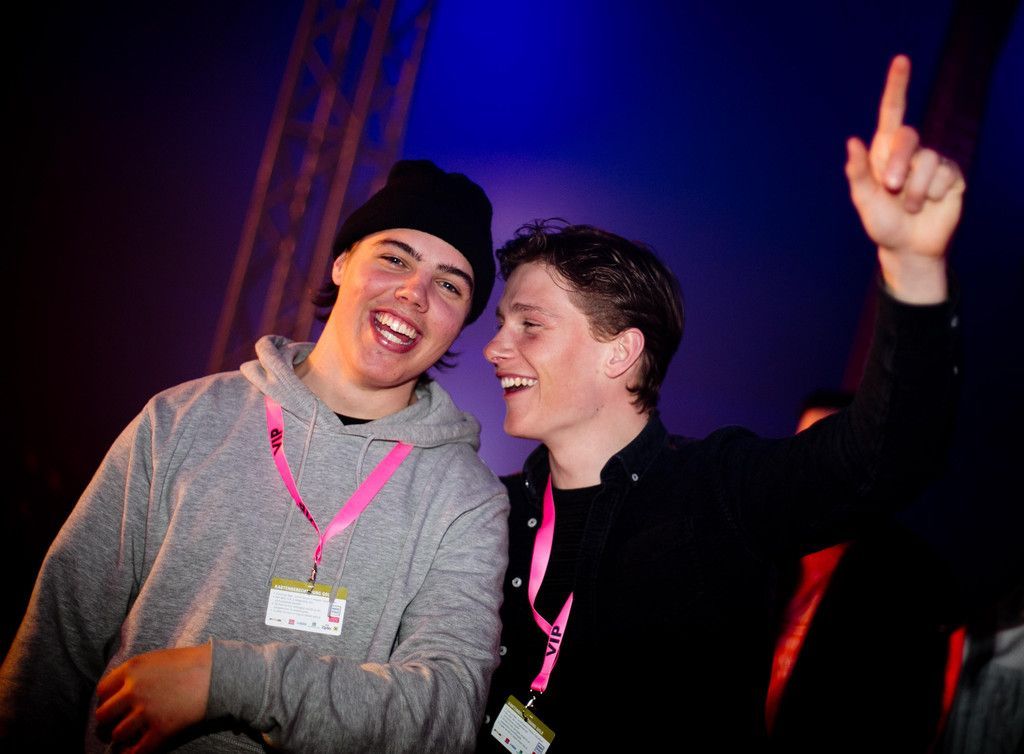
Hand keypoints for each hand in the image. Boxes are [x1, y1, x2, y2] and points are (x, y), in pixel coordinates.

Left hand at [95, 644, 211, 752]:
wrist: (218, 673)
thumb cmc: (191, 663)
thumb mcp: (158, 659)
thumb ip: (136, 673)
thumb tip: (120, 692)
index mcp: (132, 669)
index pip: (102, 691)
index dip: (105, 701)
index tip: (112, 707)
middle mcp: (134, 690)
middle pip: (103, 715)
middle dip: (107, 723)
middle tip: (113, 727)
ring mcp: (147, 711)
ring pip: (118, 734)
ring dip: (122, 739)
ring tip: (128, 738)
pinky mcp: (161, 730)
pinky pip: (137, 751)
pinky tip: (134, 752)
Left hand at [845, 55, 965, 302]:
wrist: (908, 247)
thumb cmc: (881, 223)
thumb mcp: (864, 200)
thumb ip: (856, 173)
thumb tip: (851, 141)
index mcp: (885, 152)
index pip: (892, 112)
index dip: (897, 86)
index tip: (901, 60)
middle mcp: (910, 152)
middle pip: (908, 137)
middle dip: (897, 165)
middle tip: (891, 188)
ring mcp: (933, 162)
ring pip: (926, 161)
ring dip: (913, 190)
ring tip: (909, 206)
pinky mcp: (951, 176)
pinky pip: (943, 176)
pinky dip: (931, 195)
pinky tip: (928, 205)